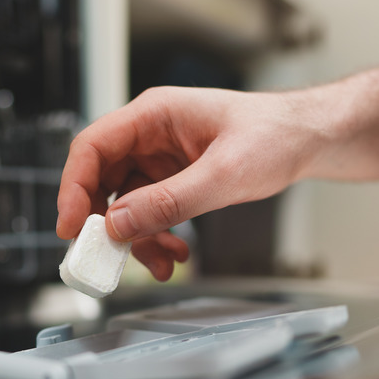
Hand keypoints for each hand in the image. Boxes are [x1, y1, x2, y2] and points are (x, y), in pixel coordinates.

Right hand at [56, 86, 328, 279]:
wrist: (306, 141)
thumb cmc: (273, 135)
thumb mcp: (224, 173)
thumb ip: (169, 201)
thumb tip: (119, 224)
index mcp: (154, 115)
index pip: (92, 147)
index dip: (73, 187)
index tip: (72, 227)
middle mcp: (149, 136)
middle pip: (101, 179)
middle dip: (104, 223)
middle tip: (106, 257)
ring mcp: (159, 159)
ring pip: (125, 204)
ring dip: (137, 238)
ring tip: (160, 263)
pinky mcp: (173, 179)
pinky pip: (149, 212)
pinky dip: (156, 237)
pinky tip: (175, 254)